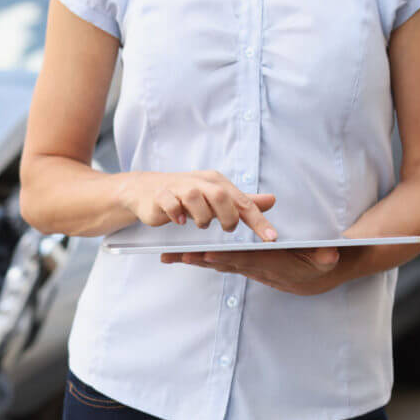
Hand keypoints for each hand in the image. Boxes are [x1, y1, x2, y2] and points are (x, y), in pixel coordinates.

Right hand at [119, 170, 277, 239]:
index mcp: (216, 182)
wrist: (147, 190)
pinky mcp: (162, 195)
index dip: (258, 220)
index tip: (270, 238)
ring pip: (195, 198)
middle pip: (220, 196)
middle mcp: (200, 182)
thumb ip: (242, 202)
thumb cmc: (185, 195)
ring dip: (201, 217)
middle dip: (227, 217)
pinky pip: (171, 204)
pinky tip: (180, 222)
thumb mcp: (216, 197)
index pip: (243, 201)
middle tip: (226, 229)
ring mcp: (179, 187)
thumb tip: (271, 200)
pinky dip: (177, 214)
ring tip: (199, 225)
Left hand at [161, 247, 342, 295]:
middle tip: (175, 256)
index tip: (208, 255)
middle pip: (222, 264)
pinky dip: (199, 259)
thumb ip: (326, 257)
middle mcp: (254, 268)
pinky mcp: (241, 266)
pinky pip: (217, 263)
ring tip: (167, 255)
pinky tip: (179, 255)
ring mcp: (246, 268)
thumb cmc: (320, 262)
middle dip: (198, 260)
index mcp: (271, 264)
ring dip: (192, 260)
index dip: (227, 259)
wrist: (314, 278)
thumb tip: (330, 255)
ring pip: (215, 264)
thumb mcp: (327, 259)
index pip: (246, 260)